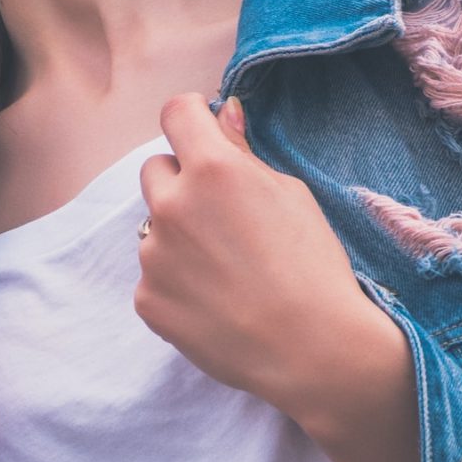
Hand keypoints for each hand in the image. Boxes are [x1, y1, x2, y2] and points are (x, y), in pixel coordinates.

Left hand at [135, 93, 425, 461]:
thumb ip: (245, 153)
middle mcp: (171, 206)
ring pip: (154, 227)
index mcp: (212, 170)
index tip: (204, 133)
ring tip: (227, 269)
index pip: (175, 114)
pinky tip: (216, 301)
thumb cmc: (313, 266)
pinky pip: (155, 275)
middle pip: (155, 169)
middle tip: (223, 214)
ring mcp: (153, 256)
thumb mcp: (292, 195)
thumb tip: (221, 113)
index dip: (192, 119)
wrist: (311, 348)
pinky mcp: (148, 300)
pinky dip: (177, 282)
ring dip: (179, 236)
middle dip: (182, 181)